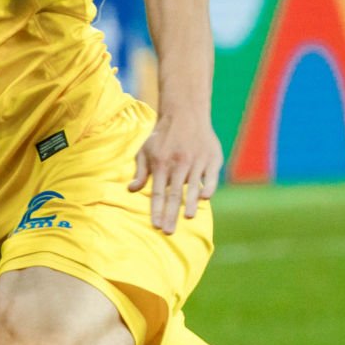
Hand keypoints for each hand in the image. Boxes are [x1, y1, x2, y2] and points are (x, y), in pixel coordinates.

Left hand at [130, 109, 223, 234]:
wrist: (185, 112)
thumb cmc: (162, 134)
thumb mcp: (146, 150)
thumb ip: (141, 171)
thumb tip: (132, 190)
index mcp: (161, 163)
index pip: (157, 193)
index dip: (156, 210)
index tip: (156, 226)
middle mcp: (178, 164)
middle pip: (173, 194)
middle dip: (171, 215)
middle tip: (169, 232)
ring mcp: (196, 161)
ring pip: (192, 187)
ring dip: (189, 204)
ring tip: (187, 218)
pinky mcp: (212, 157)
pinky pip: (211, 176)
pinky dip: (208, 187)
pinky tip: (205, 199)